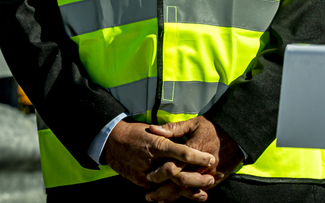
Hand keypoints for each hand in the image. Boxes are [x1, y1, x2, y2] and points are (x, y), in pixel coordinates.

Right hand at [102, 120, 216, 196]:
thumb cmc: (136, 133)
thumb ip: (172, 132)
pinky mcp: (142, 182)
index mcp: (160, 145)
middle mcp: (154, 161)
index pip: (183, 153)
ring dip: (188, 192)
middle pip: (179, 175)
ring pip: (170, 187)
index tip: (211, 159)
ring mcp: (147, 174)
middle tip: (211, 179)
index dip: (198, 158)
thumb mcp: (156, 129)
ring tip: (203, 194)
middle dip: (197, 179)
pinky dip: (174, 195)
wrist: (112, 142)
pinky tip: (188, 196)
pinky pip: (160, 191)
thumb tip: (188, 140)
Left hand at [143, 116, 242, 200]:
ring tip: (156, 199)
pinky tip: (172, 198)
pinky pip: (197, 192)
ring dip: (170, 197)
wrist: (237, 135)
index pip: (174, 165)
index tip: (148, 176)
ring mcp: (208, 175)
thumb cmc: (213, 129)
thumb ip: (173, 128)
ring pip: (187, 191)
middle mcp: (201, 165)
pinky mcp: (214, 180)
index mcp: (194, 149)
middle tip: (148, 195)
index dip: (160, 173)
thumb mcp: (194, 124)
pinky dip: (184, 197)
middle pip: (178, 183)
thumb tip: (153, 129)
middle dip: (162, 191)